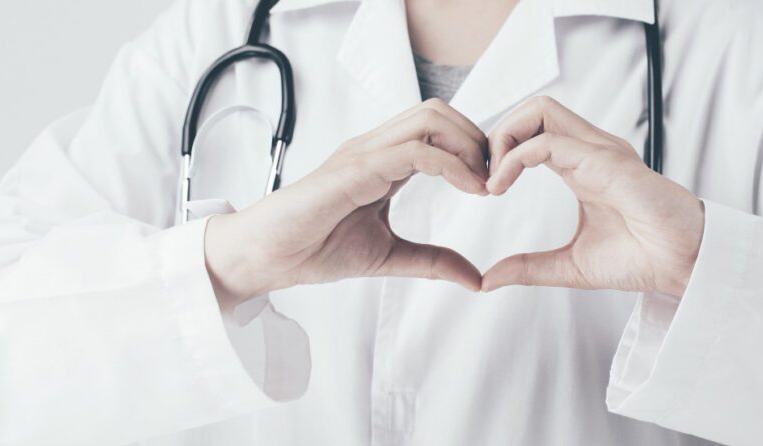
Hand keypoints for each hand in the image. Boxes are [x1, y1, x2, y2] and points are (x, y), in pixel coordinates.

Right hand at [205, 99, 488, 309]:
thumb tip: (476, 279)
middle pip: (438, 111)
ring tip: (484, 184)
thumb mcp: (390, 256)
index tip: (493, 187)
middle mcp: (375, 148)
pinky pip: (414, 150)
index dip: (472, 151)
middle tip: (495, 179)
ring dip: (468, 145)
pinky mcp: (356, 167)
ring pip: (430, 119)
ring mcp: (364, 153)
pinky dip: (451, 164)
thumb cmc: (314, 249)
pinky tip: (469, 189)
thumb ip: (434, 262)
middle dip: (476, 139)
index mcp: (383, 161)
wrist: (268, 257)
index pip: (437, 130)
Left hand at [482, 97, 704, 296]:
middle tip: (483, 178)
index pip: (533, 131)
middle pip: (534, 108)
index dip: (500, 151)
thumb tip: (488, 280)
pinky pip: (550, 142)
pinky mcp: (606, 162)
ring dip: (504, 137)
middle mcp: (590, 150)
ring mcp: (600, 151)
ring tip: (491, 180)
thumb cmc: (642, 259)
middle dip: (497, 134)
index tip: (485, 190)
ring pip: (540, 110)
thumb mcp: (570, 266)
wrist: (685, 266)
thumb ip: (529, 268)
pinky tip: (501, 186)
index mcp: (582, 166)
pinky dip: (516, 157)